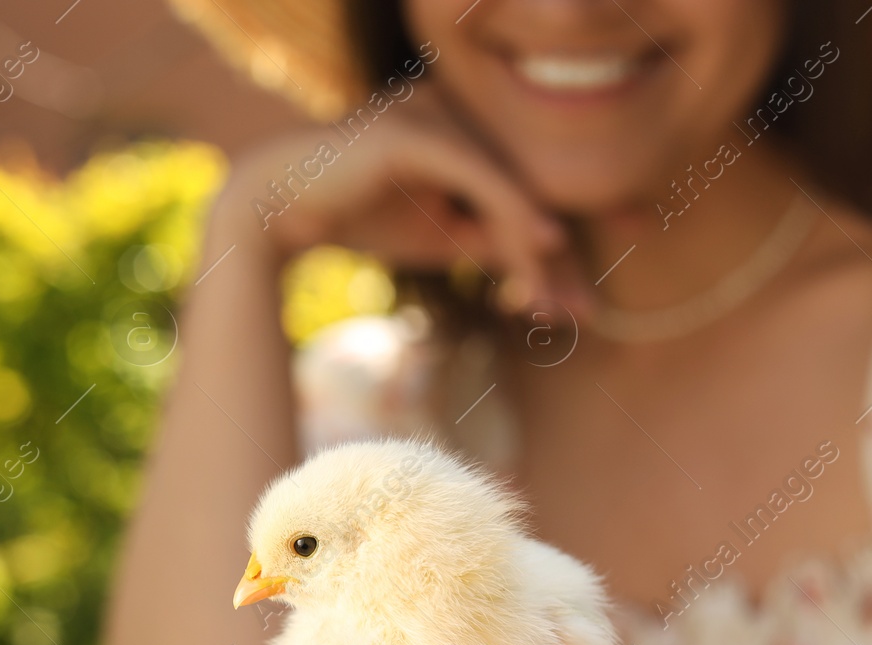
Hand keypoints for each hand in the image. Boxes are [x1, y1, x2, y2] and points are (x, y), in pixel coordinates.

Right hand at [210, 85, 590, 313]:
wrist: (278, 210)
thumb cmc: (357, 218)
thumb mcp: (440, 236)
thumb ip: (489, 237)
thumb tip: (550, 251)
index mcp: (459, 123)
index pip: (521, 180)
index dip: (564, 226)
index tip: (592, 280)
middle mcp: (452, 106)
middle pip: (521, 185)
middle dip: (558, 255)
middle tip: (587, 310)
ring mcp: (433, 112)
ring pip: (505, 184)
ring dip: (532, 250)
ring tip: (553, 305)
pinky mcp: (417, 131)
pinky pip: (481, 176)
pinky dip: (513, 212)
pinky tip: (543, 244)